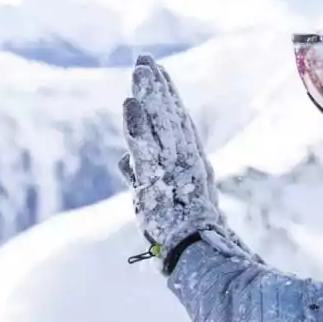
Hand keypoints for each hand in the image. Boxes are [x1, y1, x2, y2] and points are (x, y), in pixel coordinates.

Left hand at [120, 55, 222, 267]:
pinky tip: (130, 104)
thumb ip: (141, 177)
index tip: (156, 71)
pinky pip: (148, 152)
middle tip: (144, 58)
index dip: (166, 97)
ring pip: (162, 128)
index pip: (176, 125)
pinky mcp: (163, 185)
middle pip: (170, 119)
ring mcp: (176, 173)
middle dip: (157, 87)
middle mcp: (186, 164)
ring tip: (141, 69)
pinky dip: (139, 128)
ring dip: (151, 97)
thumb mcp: (161, 203)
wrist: (203, 263)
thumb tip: (120, 160)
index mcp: (190, 167)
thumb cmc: (185, 238)